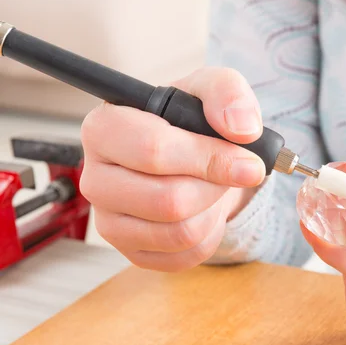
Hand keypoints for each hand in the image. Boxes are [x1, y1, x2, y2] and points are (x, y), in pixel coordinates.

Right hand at [80, 67, 265, 271]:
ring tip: (215, 186)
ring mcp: (109, 221)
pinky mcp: (132, 251)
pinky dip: (210, 233)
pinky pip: (184, 255)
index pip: (153, 150)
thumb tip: (242, 129)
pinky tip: (206, 209)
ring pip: (179, 232)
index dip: (210, 158)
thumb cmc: (194, 120)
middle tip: (236, 171)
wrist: (194, 156)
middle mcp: (96, 178)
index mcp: (104, 128)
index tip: (249, 162)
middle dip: (217, 187)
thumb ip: (228, 94)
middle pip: (168, 200)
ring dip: (214, 210)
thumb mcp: (214, 89)